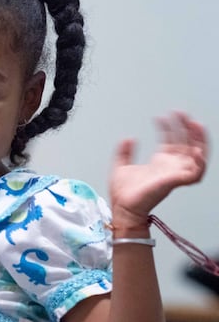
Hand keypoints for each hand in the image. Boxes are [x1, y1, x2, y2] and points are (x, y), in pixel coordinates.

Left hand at [110, 111, 207, 228]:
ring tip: (194, 124)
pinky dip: (200, 163)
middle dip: (187, 128)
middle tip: (182, 113)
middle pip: (187, 144)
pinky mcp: (176, 182)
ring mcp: (175, 174)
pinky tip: (196, 151)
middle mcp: (171, 167)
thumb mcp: (121, 165)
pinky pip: (196, 174)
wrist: (122, 207)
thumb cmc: (124, 193)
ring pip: (197, 155)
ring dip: (199, 140)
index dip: (169, 128)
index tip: (161, 116)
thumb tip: (129, 138)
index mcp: (160, 163)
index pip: (172, 141)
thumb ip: (125, 151)